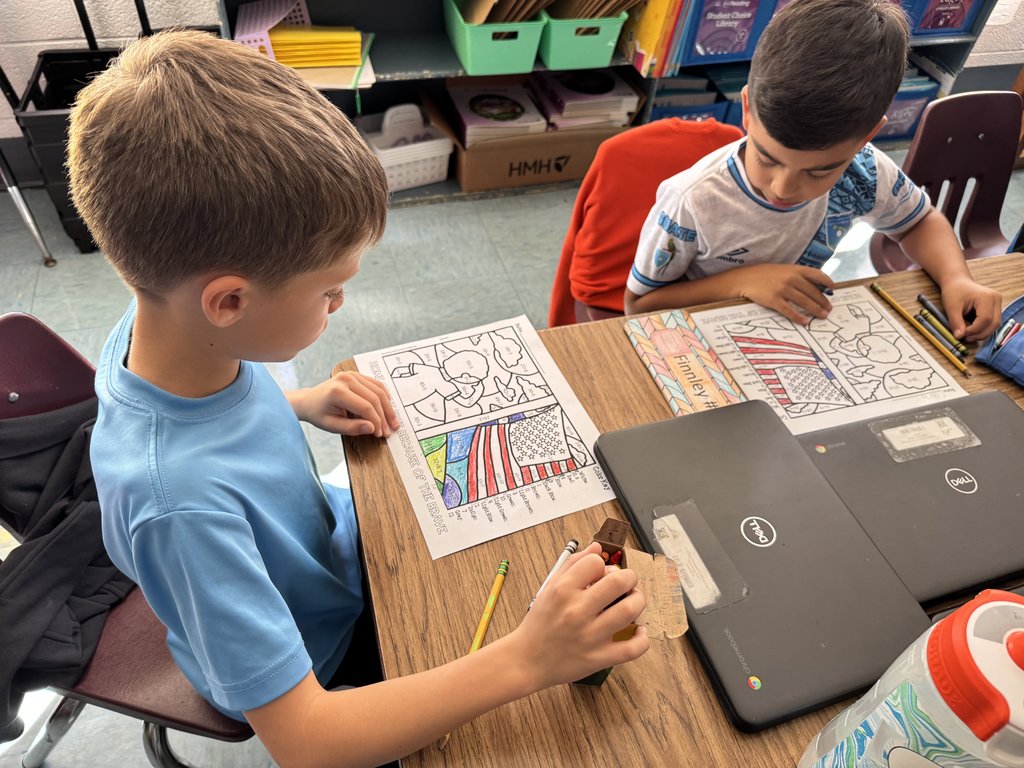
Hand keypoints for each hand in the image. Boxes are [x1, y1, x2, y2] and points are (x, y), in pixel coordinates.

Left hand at [288, 371, 399, 436]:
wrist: (309, 400)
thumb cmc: (318, 414)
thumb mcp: (332, 426)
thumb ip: (352, 428)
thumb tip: (372, 428)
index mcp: (338, 392)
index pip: (365, 407)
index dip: (376, 422)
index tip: (379, 434)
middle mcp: (346, 379)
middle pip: (374, 398)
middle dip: (384, 416)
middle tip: (388, 431)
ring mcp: (352, 374)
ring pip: (379, 391)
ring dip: (388, 407)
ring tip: (392, 421)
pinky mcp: (356, 374)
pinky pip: (376, 384)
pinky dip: (384, 397)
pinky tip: (388, 408)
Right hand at [509, 542, 649, 688]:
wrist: (527, 660)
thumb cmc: (540, 622)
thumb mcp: (549, 587)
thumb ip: (573, 564)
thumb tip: (597, 547)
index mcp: (562, 590)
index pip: (596, 562)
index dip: (602, 565)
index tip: (601, 573)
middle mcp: (577, 611)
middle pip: (618, 582)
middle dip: (629, 577)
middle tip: (627, 582)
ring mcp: (590, 636)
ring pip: (629, 610)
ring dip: (638, 600)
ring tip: (634, 600)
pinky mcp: (599, 658)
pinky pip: (632, 648)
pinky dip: (642, 638)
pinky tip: (638, 630)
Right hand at [733, 264, 833, 324]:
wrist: (743, 279)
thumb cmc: (763, 275)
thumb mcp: (781, 270)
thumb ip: (796, 276)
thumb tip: (812, 286)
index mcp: (794, 269)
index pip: (817, 274)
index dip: (827, 282)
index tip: (832, 289)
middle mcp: (791, 278)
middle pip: (813, 291)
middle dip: (823, 301)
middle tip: (829, 309)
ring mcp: (782, 289)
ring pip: (804, 301)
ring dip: (816, 310)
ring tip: (822, 316)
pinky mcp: (773, 300)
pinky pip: (789, 310)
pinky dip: (798, 317)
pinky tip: (805, 322)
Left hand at [938, 277, 1001, 341]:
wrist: (957, 282)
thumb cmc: (954, 291)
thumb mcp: (951, 307)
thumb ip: (956, 322)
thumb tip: (959, 337)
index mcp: (987, 297)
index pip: (985, 319)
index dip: (974, 330)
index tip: (962, 334)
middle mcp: (996, 299)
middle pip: (994, 324)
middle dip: (979, 334)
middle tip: (965, 337)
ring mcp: (998, 303)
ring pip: (994, 325)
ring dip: (981, 333)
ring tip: (966, 333)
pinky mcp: (995, 308)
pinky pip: (992, 322)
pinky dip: (982, 328)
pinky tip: (970, 328)